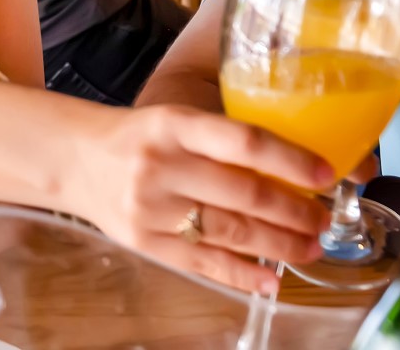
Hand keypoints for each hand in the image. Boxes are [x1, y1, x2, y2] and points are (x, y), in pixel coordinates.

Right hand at [68, 103, 335, 293]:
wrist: (74, 159)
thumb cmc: (137, 136)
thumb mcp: (173, 119)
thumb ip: (220, 138)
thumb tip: (290, 163)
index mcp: (175, 124)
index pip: (243, 141)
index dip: (290, 159)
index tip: (325, 173)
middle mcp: (164, 165)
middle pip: (243, 193)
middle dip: (294, 211)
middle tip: (324, 219)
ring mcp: (153, 209)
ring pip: (230, 232)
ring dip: (279, 245)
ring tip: (310, 248)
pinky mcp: (145, 244)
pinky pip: (204, 263)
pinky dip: (243, 275)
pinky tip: (272, 280)